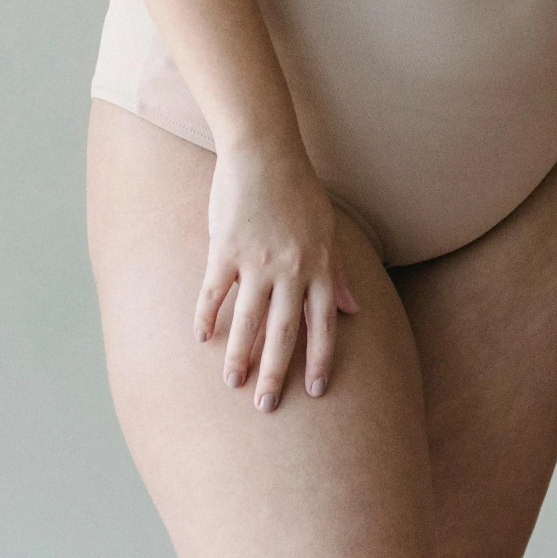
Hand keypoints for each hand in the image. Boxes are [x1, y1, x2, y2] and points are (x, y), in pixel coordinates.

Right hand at [193, 141, 359, 411]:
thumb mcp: (328, 230)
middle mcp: (291, 269)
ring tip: (232, 384)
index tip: (315, 391)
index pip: (323, 324)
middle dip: (276, 372)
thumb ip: (338, 273)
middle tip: (267, 406)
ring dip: (240, 355)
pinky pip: (214, 291)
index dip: (320, 360)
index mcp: (318, 266)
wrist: (265, 152)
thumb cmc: (299, 191)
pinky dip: (207, 316)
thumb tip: (355, 310)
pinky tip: (201, 339)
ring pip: (248, 320)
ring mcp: (257, 260)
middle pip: (284, 331)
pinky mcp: (225, 248)